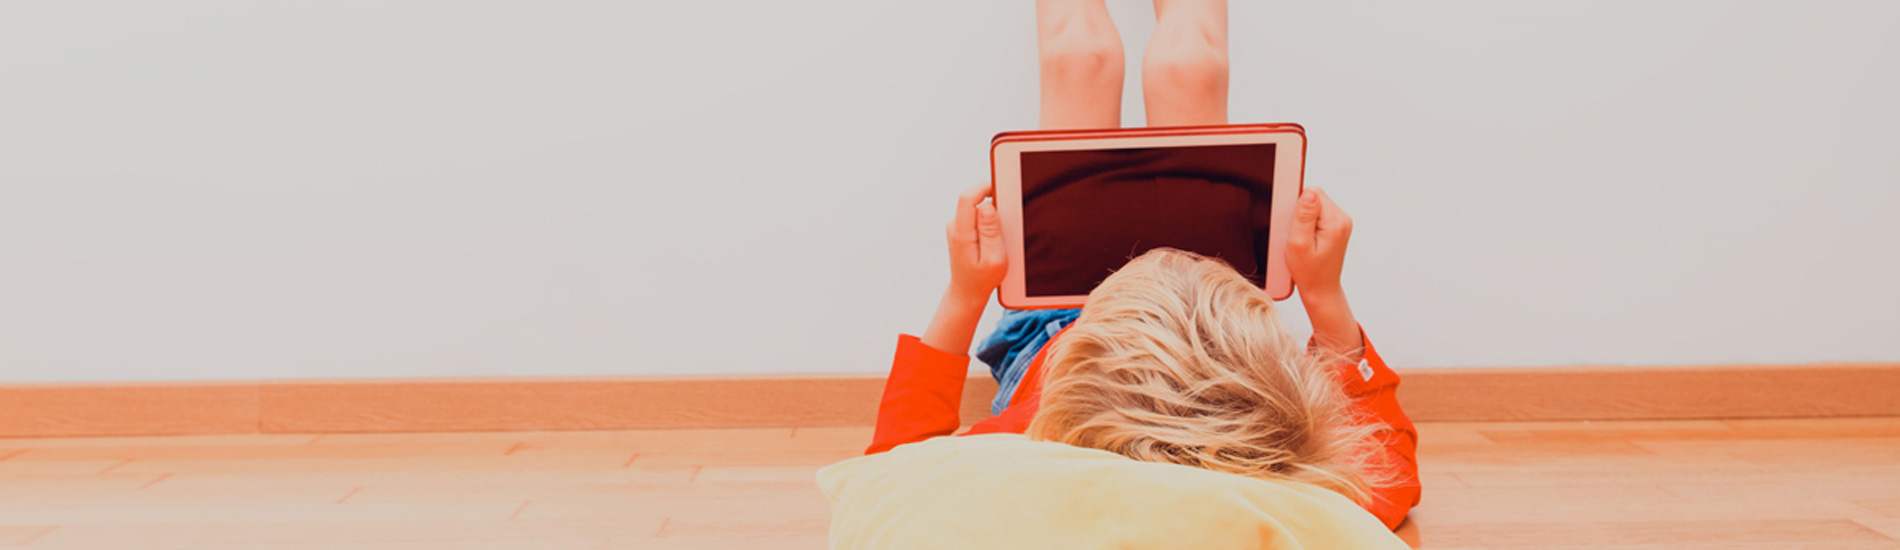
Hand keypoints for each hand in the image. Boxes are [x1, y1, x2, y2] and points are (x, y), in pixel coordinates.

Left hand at [944, 181, 1006, 302]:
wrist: (967, 292)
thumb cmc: (982, 279)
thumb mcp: (994, 258)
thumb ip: (991, 231)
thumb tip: (988, 206)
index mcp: (962, 233)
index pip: (967, 199)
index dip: (984, 188)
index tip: (1001, 188)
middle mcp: (956, 227)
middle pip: (974, 201)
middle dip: (993, 206)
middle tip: (1004, 225)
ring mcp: (958, 228)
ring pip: (977, 210)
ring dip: (992, 218)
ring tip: (998, 240)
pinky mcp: (962, 230)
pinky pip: (977, 218)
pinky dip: (988, 225)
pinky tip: (992, 242)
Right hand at [1285, 187, 1351, 295]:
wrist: (1321, 288)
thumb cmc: (1309, 272)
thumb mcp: (1299, 243)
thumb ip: (1303, 216)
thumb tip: (1308, 192)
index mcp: (1335, 222)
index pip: (1313, 193)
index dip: (1296, 205)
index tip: (1292, 223)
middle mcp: (1342, 219)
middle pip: (1315, 197)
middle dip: (1300, 212)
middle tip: (1296, 233)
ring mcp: (1341, 223)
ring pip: (1315, 205)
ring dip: (1304, 218)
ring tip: (1302, 237)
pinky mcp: (1336, 227)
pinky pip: (1318, 214)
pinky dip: (1308, 223)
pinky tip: (1306, 238)